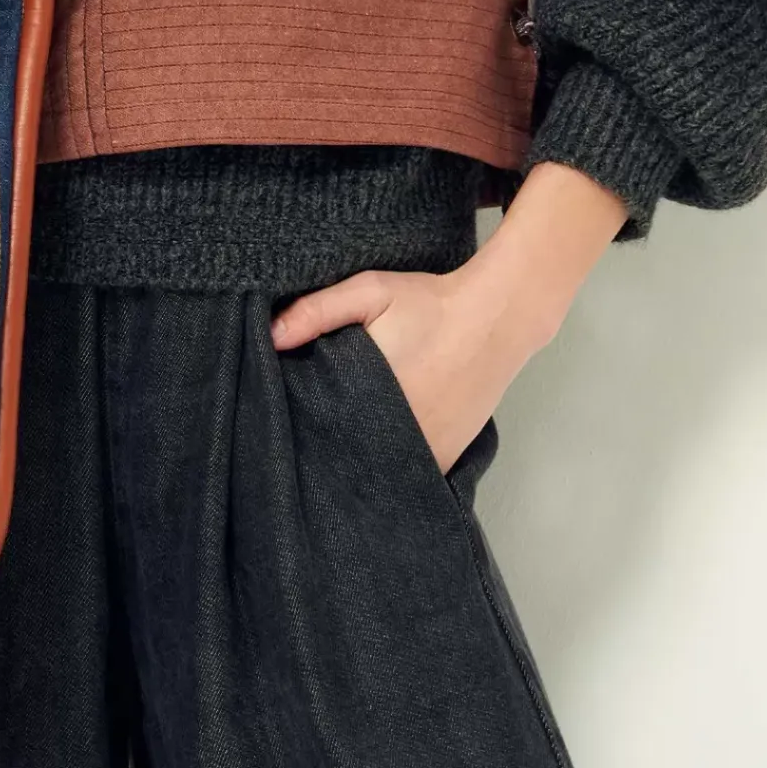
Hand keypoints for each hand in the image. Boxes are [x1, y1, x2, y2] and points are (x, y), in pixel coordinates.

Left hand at [268, 264, 540, 474]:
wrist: (497, 316)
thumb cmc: (429, 303)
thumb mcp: (370, 292)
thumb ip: (317, 312)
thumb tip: (270, 338)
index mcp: (371, 399)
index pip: (320, 431)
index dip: (301, 430)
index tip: (288, 422)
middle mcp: (399, 437)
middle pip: (347, 457)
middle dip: (328, 449)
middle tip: (312, 435)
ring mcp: (427, 453)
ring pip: (379, 473)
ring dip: (361, 463)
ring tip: (342, 445)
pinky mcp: (448, 458)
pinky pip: (409, 475)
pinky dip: (393, 468)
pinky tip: (379, 450)